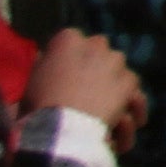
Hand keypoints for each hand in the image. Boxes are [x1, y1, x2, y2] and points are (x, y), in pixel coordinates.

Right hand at [27, 26, 140, 141]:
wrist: (62, 127)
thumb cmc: (40, 105)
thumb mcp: (32, 81)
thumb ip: (43, 63)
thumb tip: (44, 55)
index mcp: (67, 39)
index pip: (73, 41)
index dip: (72, 59)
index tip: (67, 75)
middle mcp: (95, 44)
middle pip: (99, 51)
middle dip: (95, 67)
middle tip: (87, 91)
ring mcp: (115, 60)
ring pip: (117, 70)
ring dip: (113, 85)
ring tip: (104, 110)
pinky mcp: (130, 80)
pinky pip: (133, 91)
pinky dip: (129, 105)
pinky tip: (121, 122)